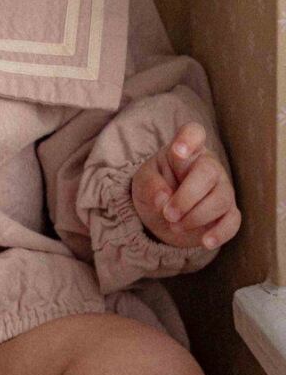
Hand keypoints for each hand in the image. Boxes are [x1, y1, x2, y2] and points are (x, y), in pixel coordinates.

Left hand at [130, 121, 240, 249]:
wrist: (160, 215)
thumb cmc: (154, 188)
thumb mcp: (142, 182)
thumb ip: (149, 185)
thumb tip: (163, 198)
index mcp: (185, 152)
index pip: (193, 133)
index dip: (189, 139)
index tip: (178, 151)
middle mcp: (207, 166)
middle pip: (208, 173)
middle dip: (186, 198)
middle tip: (168, 214)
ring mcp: (221, 189)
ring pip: (220, 199)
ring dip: (195, 217)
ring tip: (174, 226)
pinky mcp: (226, 213)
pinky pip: (232, 221)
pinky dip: (220, 233)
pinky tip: (205, 242)